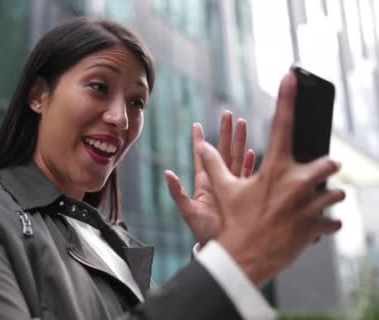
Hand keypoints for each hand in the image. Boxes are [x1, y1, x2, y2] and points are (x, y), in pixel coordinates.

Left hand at [165, 112, 255, 245]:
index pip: (201, 157)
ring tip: (243, 123)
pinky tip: (253, 150)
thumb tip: (167, 173)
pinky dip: (250, 162)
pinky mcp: (246, 194)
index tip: (196, 125)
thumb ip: (177, 192)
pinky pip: (248, 174)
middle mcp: (219, 182)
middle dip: (225, 132)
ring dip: (240, 141)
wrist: (223, 250)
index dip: (199, 141)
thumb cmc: (204, 233)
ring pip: (236, 158)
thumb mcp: (189, 212)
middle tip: (228, 114)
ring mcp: (233, 187)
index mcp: (204, 184)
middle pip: (222, 151)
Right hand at [200, 73, 344, 284]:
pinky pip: (333, 222)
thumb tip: (199, 145)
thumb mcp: (222, 191)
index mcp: (274, 170)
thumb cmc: (234, 223)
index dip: (286, 98)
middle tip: (316, 175)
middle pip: (328, 163)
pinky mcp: (316, 227)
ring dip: (328, 198)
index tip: (291, 77)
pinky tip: (314, 226)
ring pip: (336, 194)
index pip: (282, 126)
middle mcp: (296, 184)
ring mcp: (310, 206)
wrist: (245, 258)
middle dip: (326, 167)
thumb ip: (212, 164)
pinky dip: (326, 224)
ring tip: (315, 203)